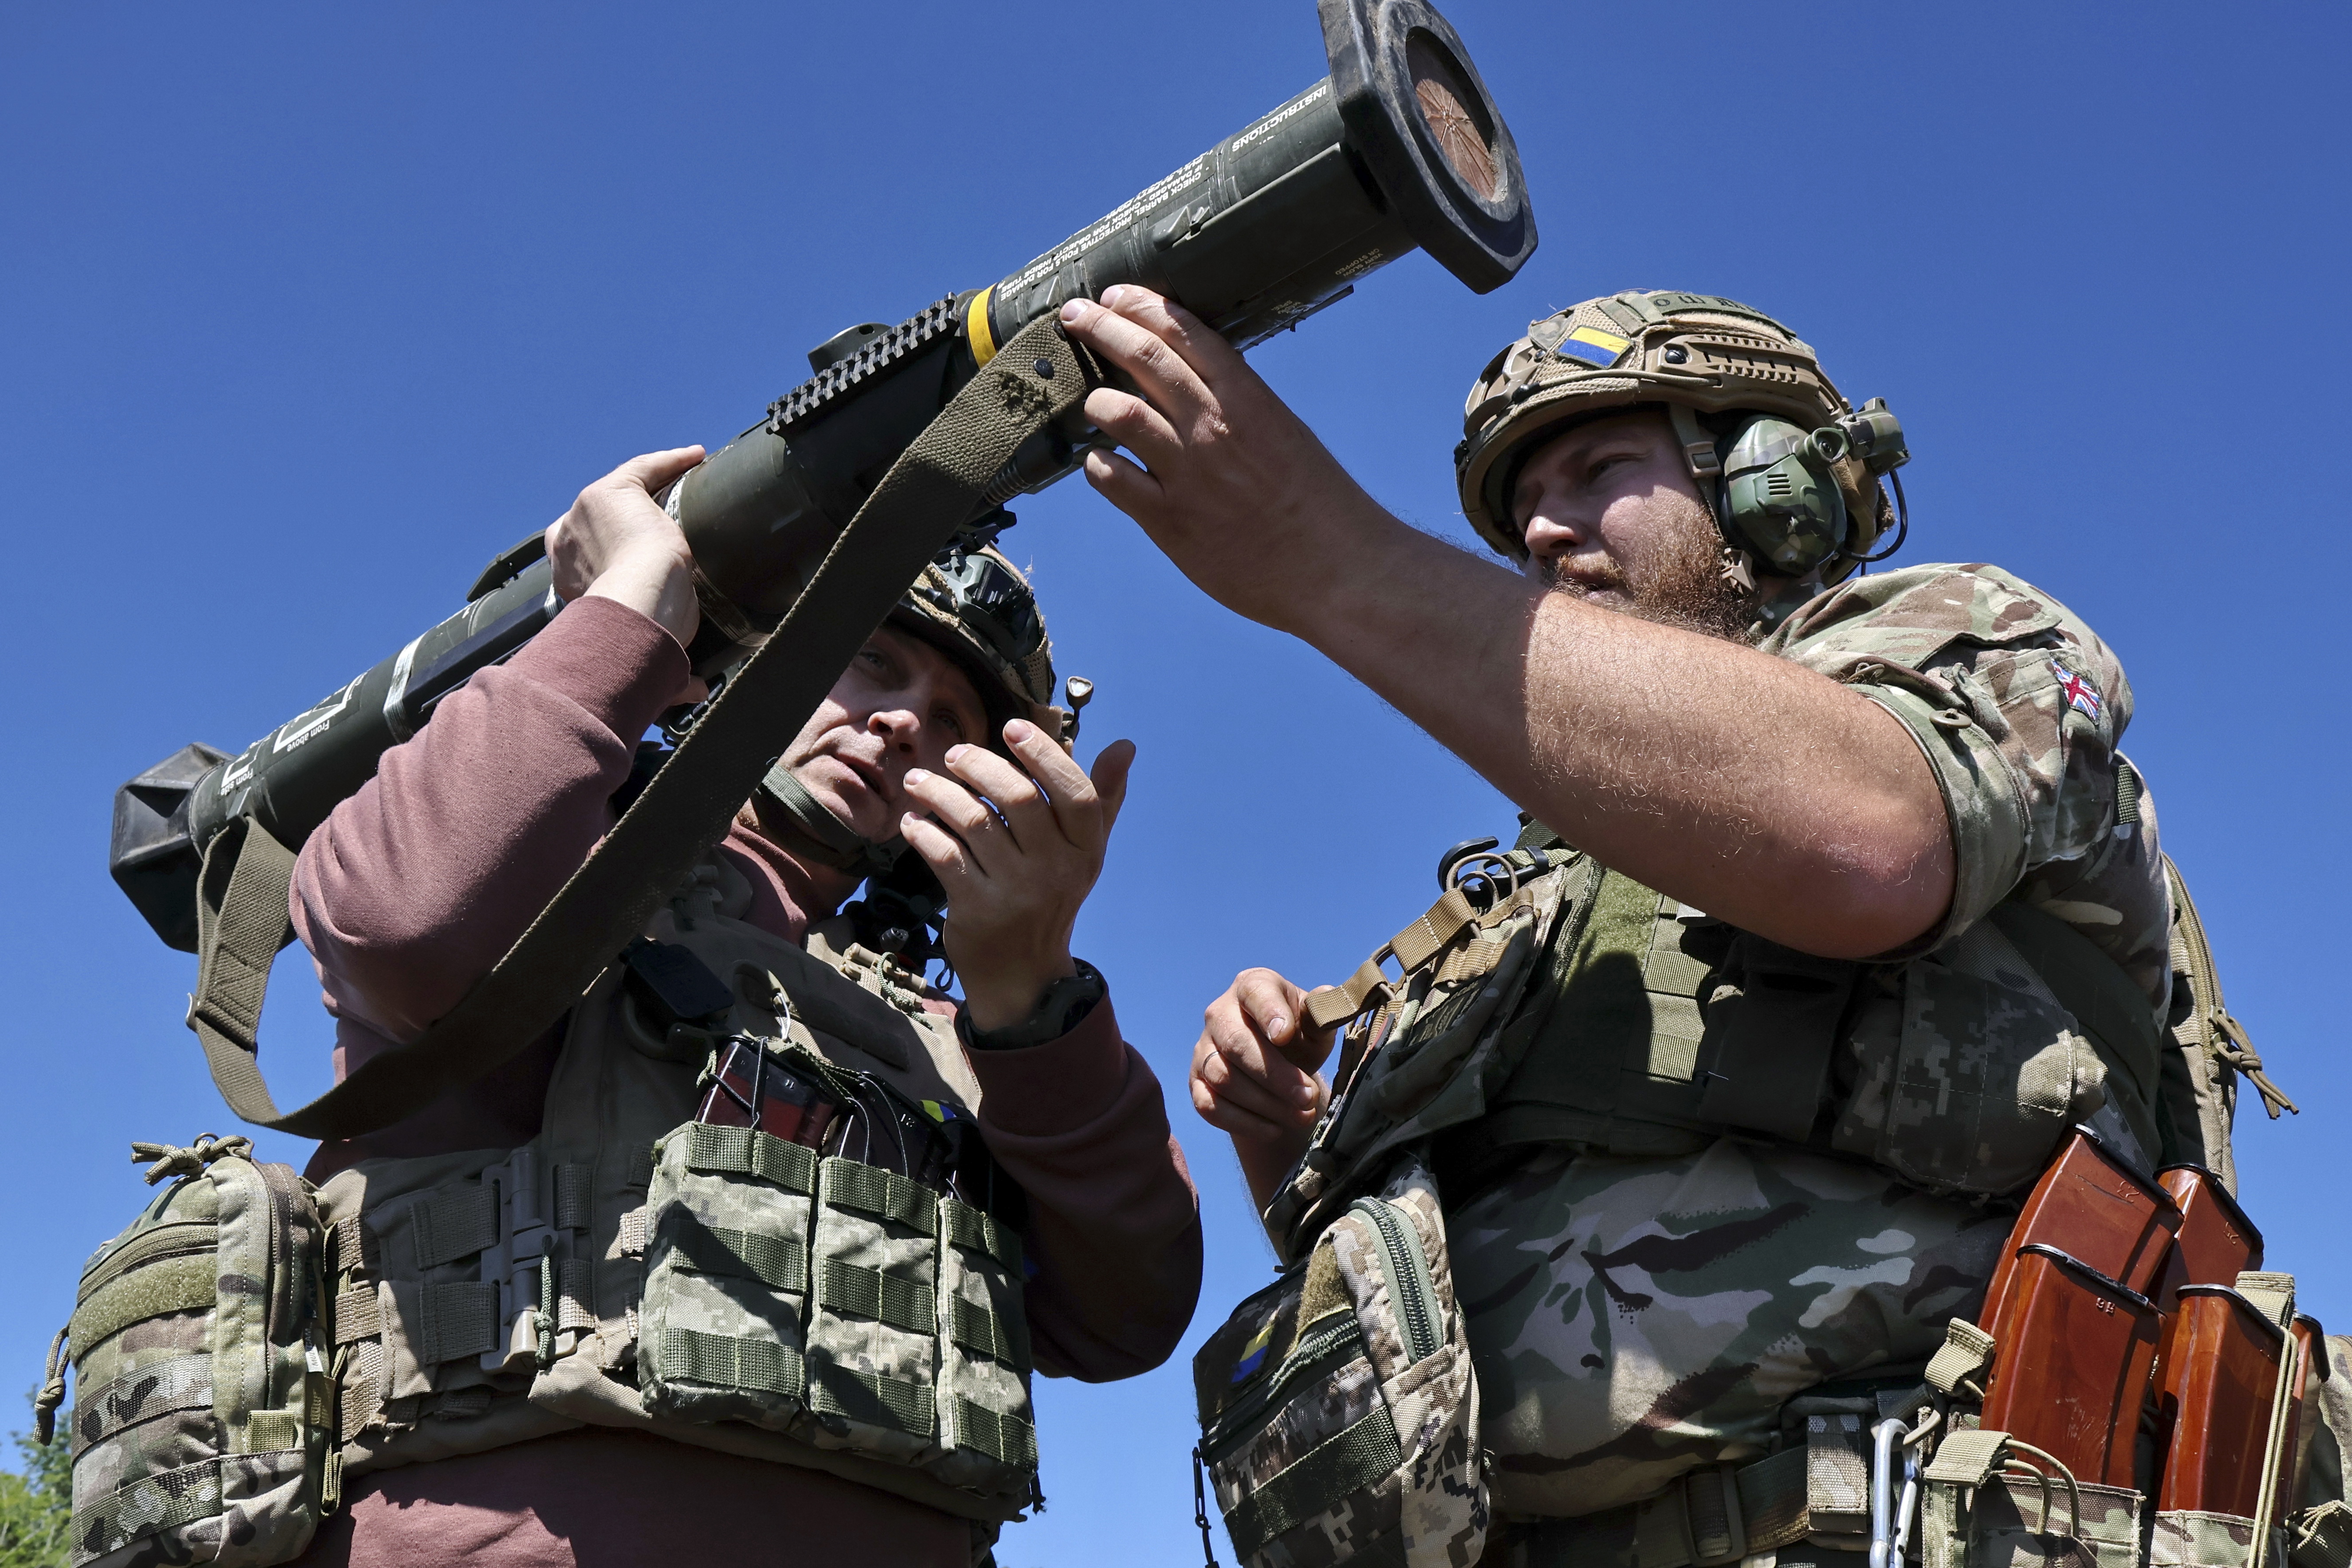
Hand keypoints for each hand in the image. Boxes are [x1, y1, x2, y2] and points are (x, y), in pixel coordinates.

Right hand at [545, 447, 707, 678]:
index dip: (612, 558)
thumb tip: (693, 692)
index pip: (586, 561)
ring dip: (654, 492)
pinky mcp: (611, 492)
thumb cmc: (636, 635)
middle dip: (628, 526)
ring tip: (687, 491)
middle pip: (600, 527)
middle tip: (667, 529)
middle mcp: (564, 543)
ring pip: (624, 497)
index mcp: (565, 578)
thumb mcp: (646, 647)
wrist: (637, 606)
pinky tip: (695, 458)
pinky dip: (669, 463)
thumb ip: (668, 669)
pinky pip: (642, 469)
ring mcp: (583, 515)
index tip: (640, 561)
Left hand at [899, 721, 1136, 1034]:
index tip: (1013, 726)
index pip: (1076, 794)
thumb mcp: (1083, 852)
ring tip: (920, 780)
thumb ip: (1102, 798)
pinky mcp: (977, 910)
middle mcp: (1057, 870)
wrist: (1022, 973)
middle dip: (980, 766)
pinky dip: (923, 831)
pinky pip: (944, 856)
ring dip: (939, 793)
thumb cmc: (1051, 896)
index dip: (1045, 755)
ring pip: (974, 821)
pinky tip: (913, 820)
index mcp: (1086, 849)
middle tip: (955, 754)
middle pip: (1019, 798)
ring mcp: (1016, 891)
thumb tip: (1125, 746)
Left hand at [1057, 286, 1385, 631]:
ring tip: (1092, 401)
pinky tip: (1101, 463)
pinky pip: (1112, 479)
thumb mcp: (1285, 433)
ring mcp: (1189, 474)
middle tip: (1074, 317)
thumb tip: (1194, 383)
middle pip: (1145, 358)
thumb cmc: (1317, 504)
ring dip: (1096, 400)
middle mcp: (1214, 428)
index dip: (1143, 307)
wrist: (1335, 570)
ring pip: (1118, 412)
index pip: (1186, 334)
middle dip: (1102, 328)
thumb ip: (1240, 404)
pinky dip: (1097, 465)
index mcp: (1249, 400)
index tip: (1116, 295)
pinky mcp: (1170, 522)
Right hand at [1190, 968, 1335, 1144]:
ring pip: (1223, 1079)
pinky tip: (1275, 1129)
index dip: (1269, 1013)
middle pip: (1236, 1044)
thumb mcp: (1314, 1022)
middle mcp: (1219, 1013)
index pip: (1255, 993)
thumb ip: (1321, 1012)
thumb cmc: (1299, 1034)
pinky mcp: (1196, 1082)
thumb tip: (1327, 996)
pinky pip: (1210, 1106)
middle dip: (1275, 1076)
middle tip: (1308, 1097)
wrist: (1278, 1062)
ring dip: (1265, 1104)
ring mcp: (1203, 1049)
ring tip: (1302, 1116)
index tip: (1285, 1035)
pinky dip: (1244, 1122)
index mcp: (1251, 986)